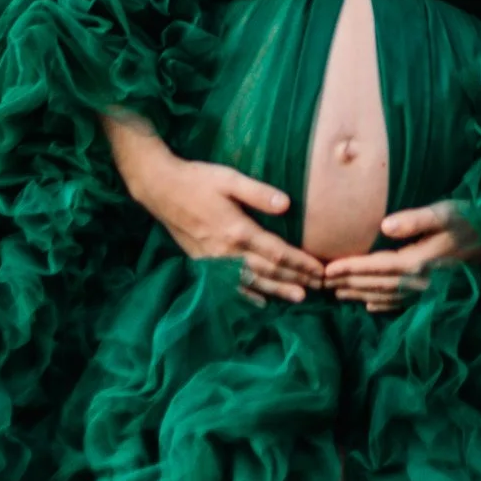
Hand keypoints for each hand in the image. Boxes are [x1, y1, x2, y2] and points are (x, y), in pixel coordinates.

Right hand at [108, 120, 325, 303]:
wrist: (161, 189)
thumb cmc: (198, 179)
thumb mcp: (229, 179)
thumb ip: (258, 193)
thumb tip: (287, 205)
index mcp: (238, 231)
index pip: (277, 253)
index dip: (300, 263)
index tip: (320, 270)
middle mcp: (228, 252)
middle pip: (268, 271)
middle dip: (295, 279)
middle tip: (319, 287)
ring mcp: (214, 261)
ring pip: (252, 282)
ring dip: (277, 290)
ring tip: (299, 298)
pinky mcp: (203, 263)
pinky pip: (229, 285)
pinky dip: (247, 295)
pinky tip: (260, 301)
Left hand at [324, 202, 480, 311]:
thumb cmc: (470, 217)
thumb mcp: (444, 212)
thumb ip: (414, 219)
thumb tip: (384, 226)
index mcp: (418, 262)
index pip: (376, 267)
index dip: (351, 268)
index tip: (327, 270)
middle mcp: (420, 281)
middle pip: (377, 285)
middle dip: (349, 284)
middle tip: (321, 285)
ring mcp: (428, 289)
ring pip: (387, 296)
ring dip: (360, 295)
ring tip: (337, 294)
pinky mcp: (435, 290)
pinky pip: (402, 302)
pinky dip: (383, 305)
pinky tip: (370, 306)